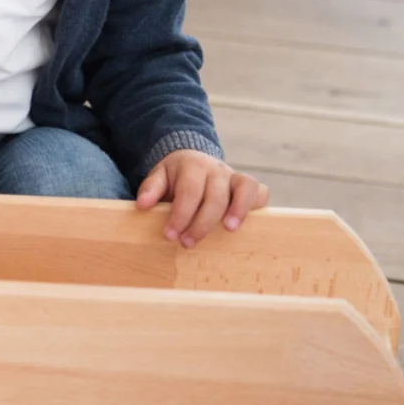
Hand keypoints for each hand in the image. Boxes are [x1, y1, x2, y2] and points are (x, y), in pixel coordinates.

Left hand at [135, 150, 268, 247]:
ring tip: (228, 231)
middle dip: (201, 223)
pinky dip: (254, 207)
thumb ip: (150, 189)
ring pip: (244, 188)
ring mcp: (234, 176)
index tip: (170, 235)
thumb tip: (143, 205)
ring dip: (238, 210)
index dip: (181, 215)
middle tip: (186, 243)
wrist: (193, 161)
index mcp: (192, 166)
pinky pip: (260, 192)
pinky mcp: (248, 186)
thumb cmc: (175, 177)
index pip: (189, 192)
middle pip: (215, 196)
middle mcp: (216, 169)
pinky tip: (242, 226)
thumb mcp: (158, 177)